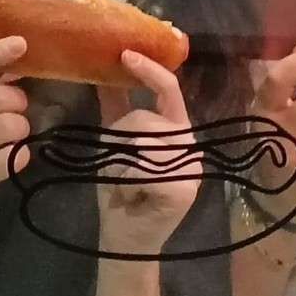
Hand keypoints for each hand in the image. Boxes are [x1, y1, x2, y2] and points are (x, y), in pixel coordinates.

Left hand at [95, 52, 199, 256]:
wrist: (125, 241)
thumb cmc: (121, 193)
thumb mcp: (115, 147)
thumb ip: (117, 112)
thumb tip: (104, 74)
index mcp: (177, 130)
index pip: (168, 90)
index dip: (148, 70)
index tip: (125, 54)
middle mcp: (190, 144)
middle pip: (145, 119)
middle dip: (118, 139)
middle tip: (115, 167)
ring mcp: (191, 167)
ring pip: (140, 144)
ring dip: (119, 165)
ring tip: (124, 186)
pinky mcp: (183, 189)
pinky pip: (140, 170)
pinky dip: (124, 183)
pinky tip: (130, 198)